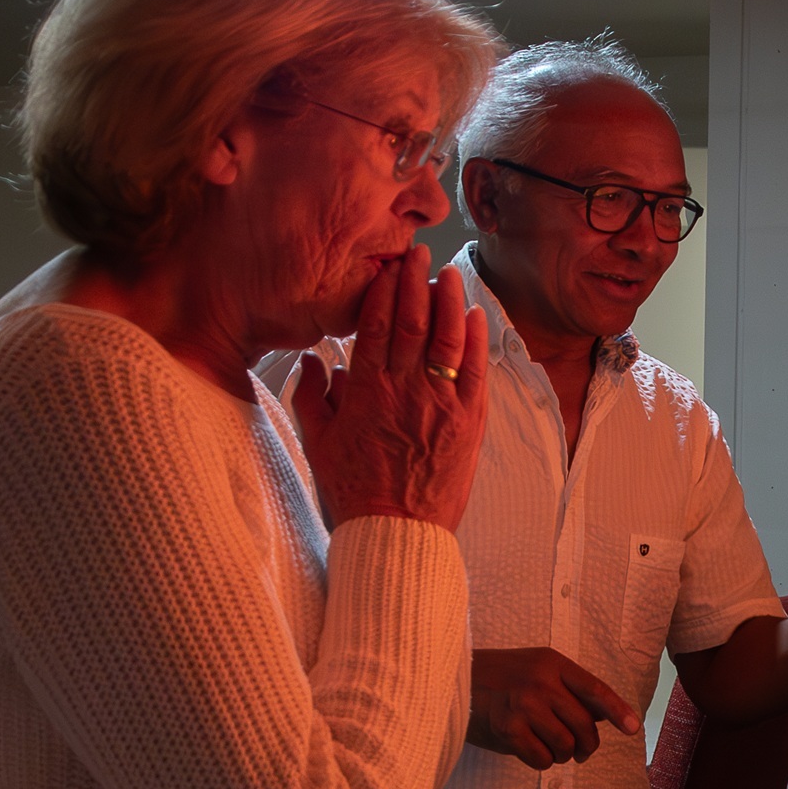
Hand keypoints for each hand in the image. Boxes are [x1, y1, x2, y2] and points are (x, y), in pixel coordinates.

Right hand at [298, 245, 486, 530]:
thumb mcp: (318, 443)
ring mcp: (440, 405)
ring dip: (449, 302)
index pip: (376, 326)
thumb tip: (314, 359)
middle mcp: (404, 391)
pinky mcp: (469, 423)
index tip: (389, 267)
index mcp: (365, 392)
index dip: (385, 290)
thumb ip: (312, 396)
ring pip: (447, 339)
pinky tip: (476, 316)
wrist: (395, 534)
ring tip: (449, 275)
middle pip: (412, 322)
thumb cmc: (354, 492)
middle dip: (416, 282)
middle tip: (418, 254)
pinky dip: (476, 340)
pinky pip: (474, 372)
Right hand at [468, 648, 639, 768]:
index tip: (633, 729)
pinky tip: (530, 750)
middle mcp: (540, 681)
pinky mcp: (507, 729)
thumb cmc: (500, 680)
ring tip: (550, 748)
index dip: (617, 710)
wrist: (453, 684)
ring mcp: (523, 705)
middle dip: (588, 745)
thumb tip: (603, 716)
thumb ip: (568, 690)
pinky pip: (542, 760)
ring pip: (565, 745)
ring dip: (562, 755)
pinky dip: (541, 762)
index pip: (594, 689)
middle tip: (582, 751)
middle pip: (584, 725)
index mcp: (552, 663)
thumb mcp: (536, 670)